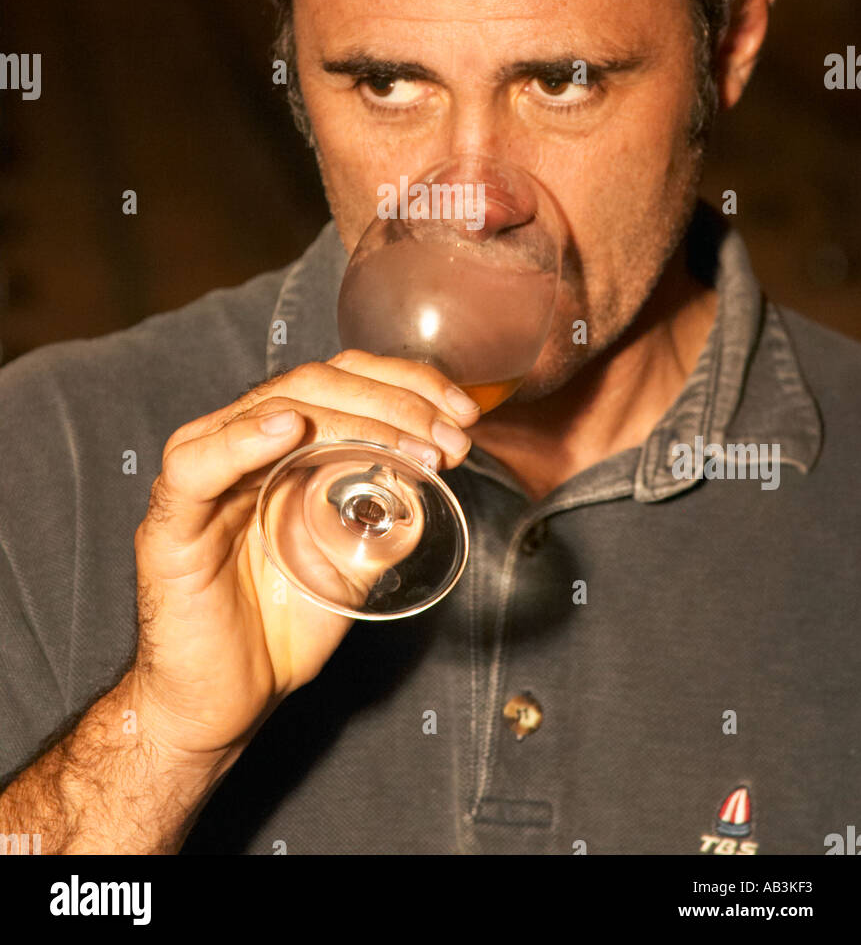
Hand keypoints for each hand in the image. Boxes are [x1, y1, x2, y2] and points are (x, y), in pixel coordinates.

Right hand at [130, 351, 479, 760]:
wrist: (221, 706)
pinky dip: (243, 440)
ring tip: (410, 447)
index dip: (406, 382)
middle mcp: (238, 444)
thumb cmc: (279, 630)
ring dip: (353, 420)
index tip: (463, 411)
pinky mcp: (171, 523)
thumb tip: (433, 473)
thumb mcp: (354, 562)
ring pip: (272, 409)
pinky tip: (289, 431)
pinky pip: (197, 466)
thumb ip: (383, 516)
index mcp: (277, 444)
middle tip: (450, 439)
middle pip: (315, 383)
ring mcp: (201, 476)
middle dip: (395, 403)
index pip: (341, 378)